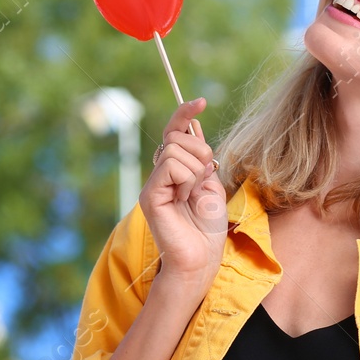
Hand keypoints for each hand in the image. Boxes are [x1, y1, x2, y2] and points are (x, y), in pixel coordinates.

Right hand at [140, 97, 227, 288]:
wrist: (202, 258)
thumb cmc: (208, 227)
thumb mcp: (210, 184)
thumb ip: (201, 157)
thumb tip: (193, 126)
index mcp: (174, 170)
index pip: (173, 131)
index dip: (184, 113)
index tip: (201, 101)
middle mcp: (159, 174)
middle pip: (176, 137)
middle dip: (200, 151)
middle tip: (206, 177)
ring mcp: (152, 184)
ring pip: (174, 149)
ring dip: (196, 169)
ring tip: (194, 193)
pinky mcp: (149, 195)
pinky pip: (171, 166)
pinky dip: (187, 179)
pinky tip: (186, 198)